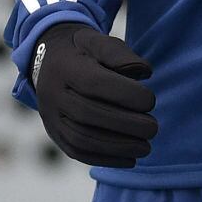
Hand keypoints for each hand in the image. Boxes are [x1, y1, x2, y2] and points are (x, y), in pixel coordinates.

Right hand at [31, 22, 158, 167]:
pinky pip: (77, 152)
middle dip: (125, 125)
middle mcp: (53, 94)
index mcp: (66, 67)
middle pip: (88, 114)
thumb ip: (121, 54)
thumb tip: (145, 72)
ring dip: (117, 147)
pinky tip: (130, 159)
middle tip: (153, 128)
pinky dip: (105, 159)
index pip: (94, 83)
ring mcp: (51, 117)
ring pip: (81, 139)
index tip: (150, 101)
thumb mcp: (99, 41)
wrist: (48, 61)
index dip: (125, 94)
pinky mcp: (55, 134)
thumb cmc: (84, 51)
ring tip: (146, 147)